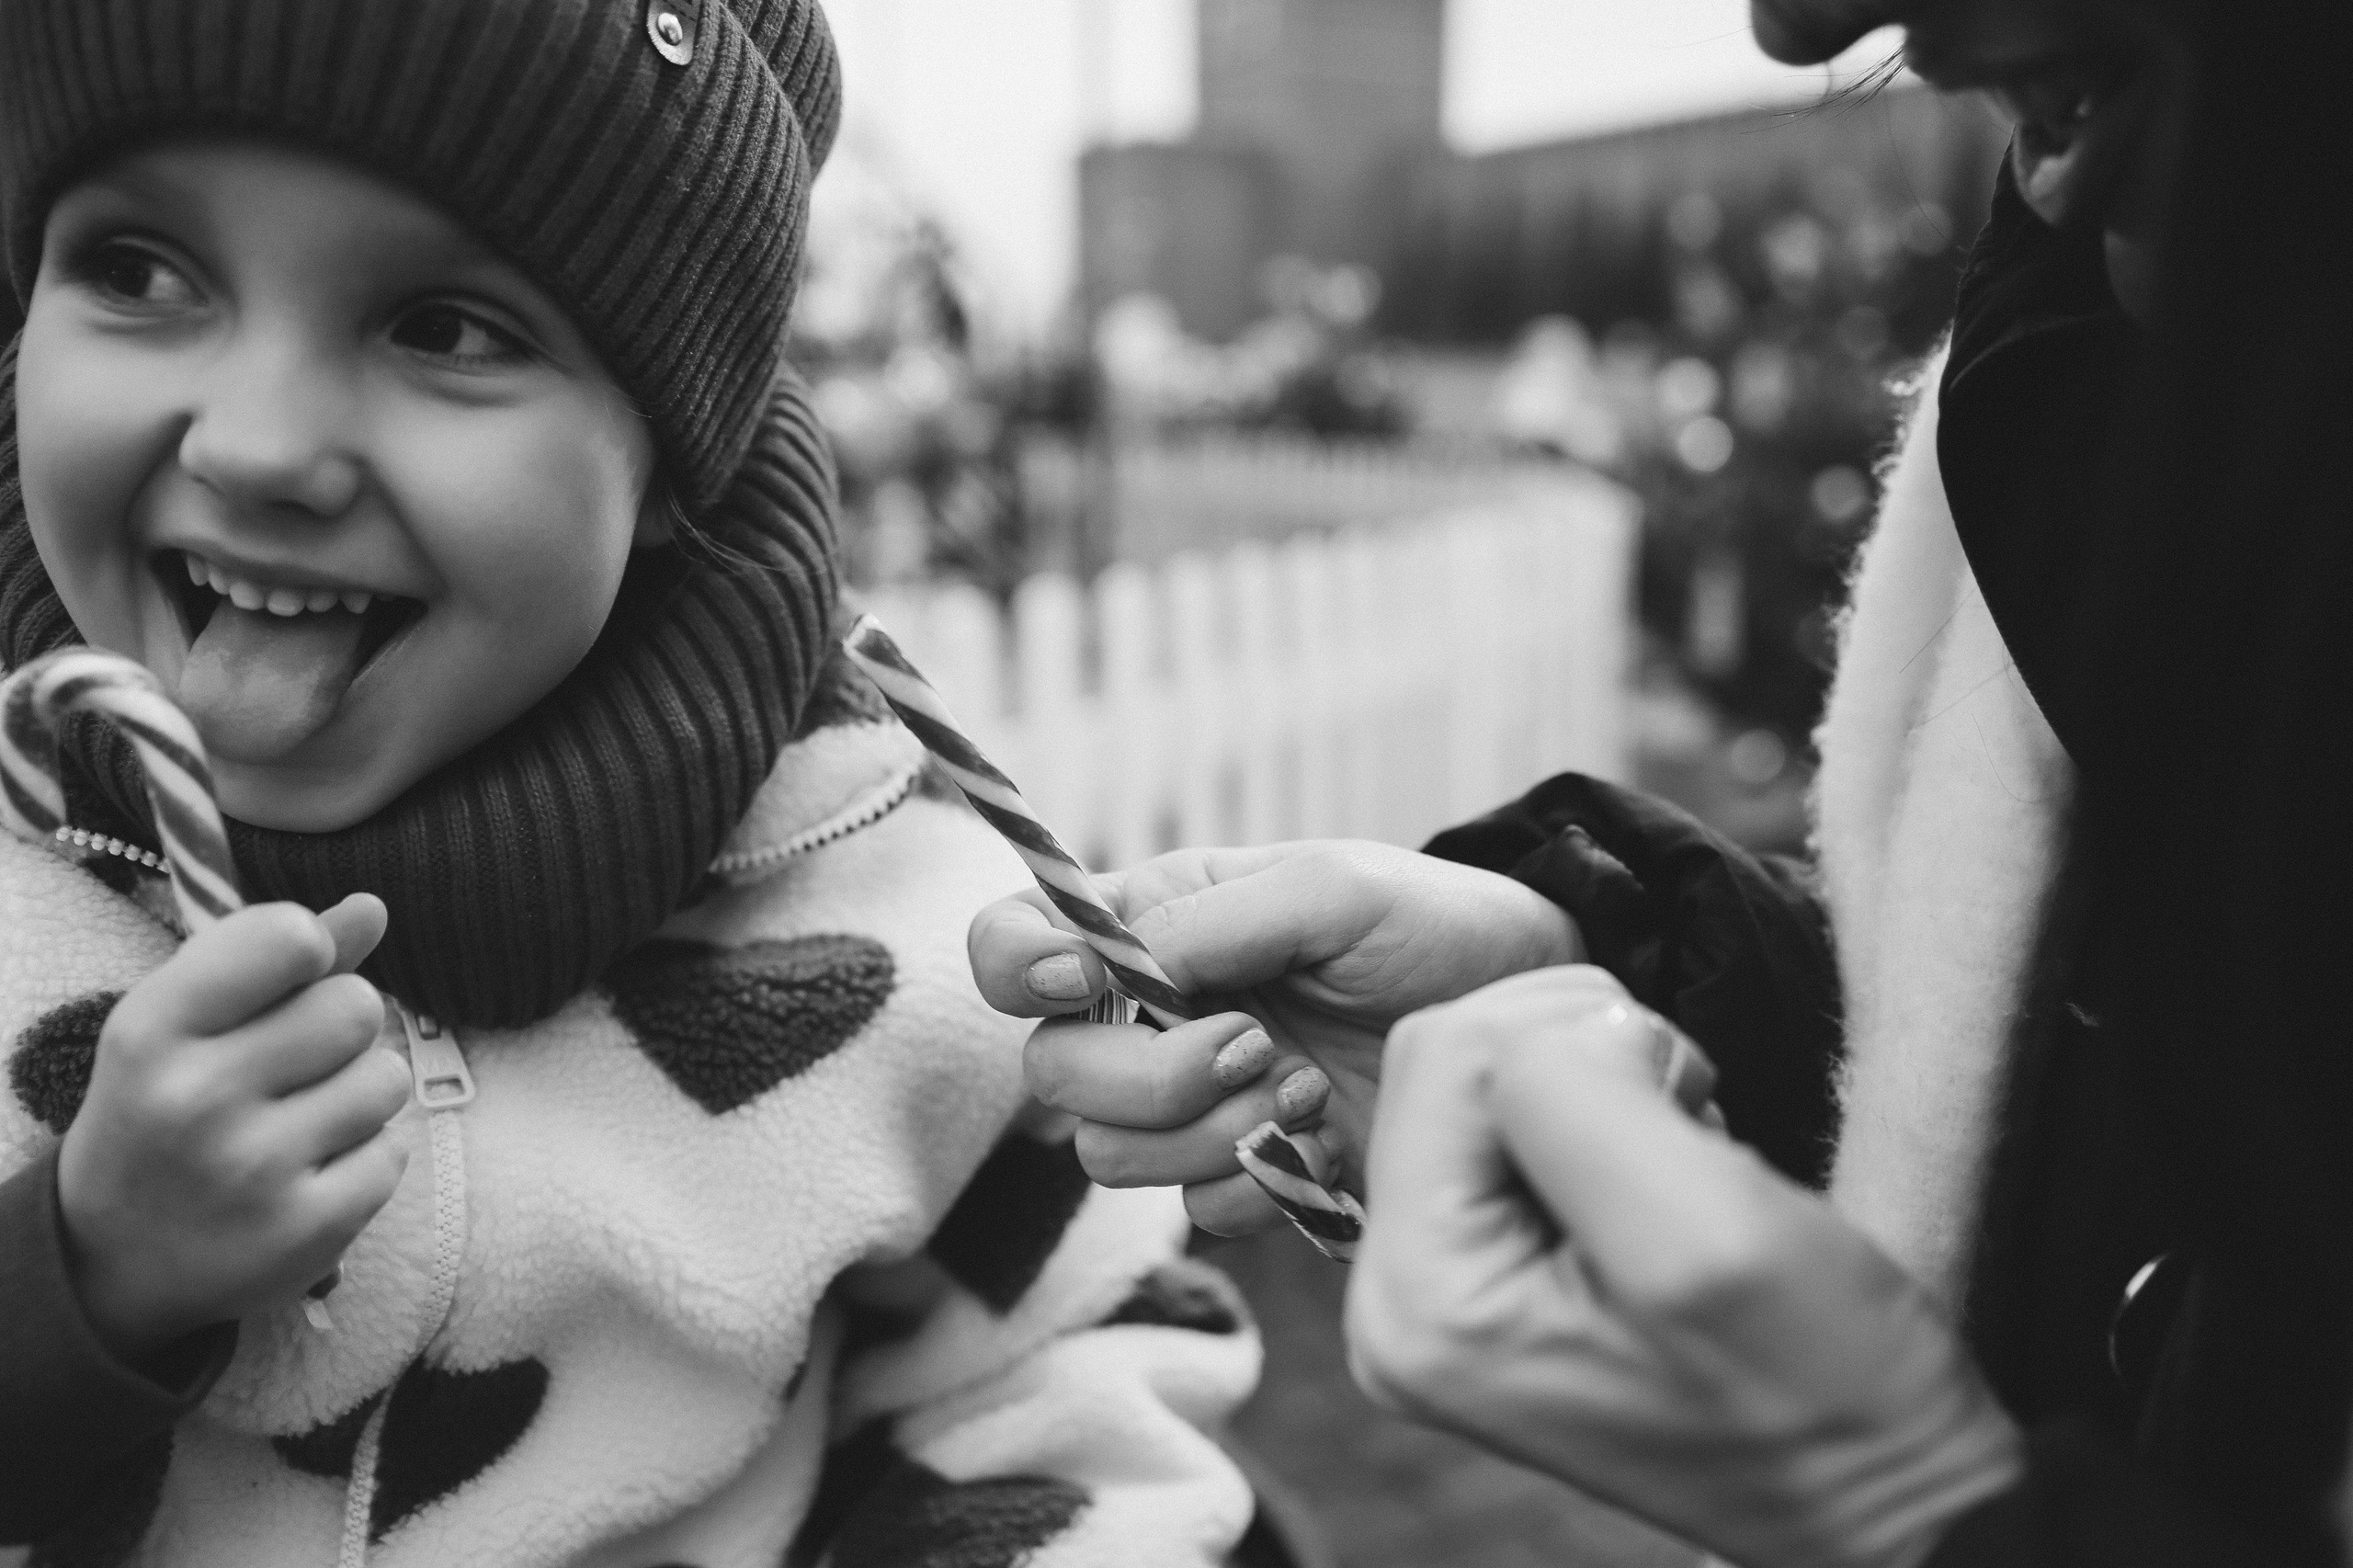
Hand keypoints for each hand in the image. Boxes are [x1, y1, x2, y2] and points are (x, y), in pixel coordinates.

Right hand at [57, 895, 411, 1361]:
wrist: (111, 1262)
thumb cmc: (161, 1111)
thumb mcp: (183, 1025)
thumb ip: (272, 957)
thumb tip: (374, 906)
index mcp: (152, 1031)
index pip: (289, 937)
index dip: (306, 950)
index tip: (281, 982)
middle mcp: (195, 1099)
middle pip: (357, 1006)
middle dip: (341, 1028)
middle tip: (290, 1066)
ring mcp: (252, 1171)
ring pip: (387, 1078)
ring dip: (359, 1093)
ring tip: (296, 1122)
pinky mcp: (305, 1230)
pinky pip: (394, 1151)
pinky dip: (366, 1157)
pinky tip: (307, 1173)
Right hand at [968, 840, 1580, 1232]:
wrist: (1533, 1017)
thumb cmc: (1437, 925)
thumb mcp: (1332, 887)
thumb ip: (1206, 919)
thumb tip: (1091, 963)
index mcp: (1154, 925)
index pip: (1015, 945)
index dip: (1019, 968)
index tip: (1087, 983)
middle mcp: (1152, 1016)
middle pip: (1053, 1075)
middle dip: (1152, 1075)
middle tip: (1257, 1044)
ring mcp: (1194, 1103)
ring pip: (1111, 1155)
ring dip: (1213, 1132)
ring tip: (1308, 1091)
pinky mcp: (1245, 1177)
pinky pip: (1196, 1213)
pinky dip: (1261, 1183)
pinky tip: (1328, 1140)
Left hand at [1347, 966, 2022, 1567]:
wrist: (1889, 1491)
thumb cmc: (1818, 1394)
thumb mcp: (1704, 1231)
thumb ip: (1583, 1096)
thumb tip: (1565, 1023)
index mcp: (1418, 1297)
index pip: (1442, 1053)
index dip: (1581, 1046)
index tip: (1684, 1116)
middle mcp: (1399, 1293)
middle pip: (1451, 1057)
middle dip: (1584, 1057)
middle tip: (1689, 1135)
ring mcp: (1445, 1278)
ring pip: (1492, 1073)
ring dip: (1608, 1082)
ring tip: (1684, 1166)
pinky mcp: (1494, 1261)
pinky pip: (1524, 1117)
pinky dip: (1615, 1113)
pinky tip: (1668, 1179)